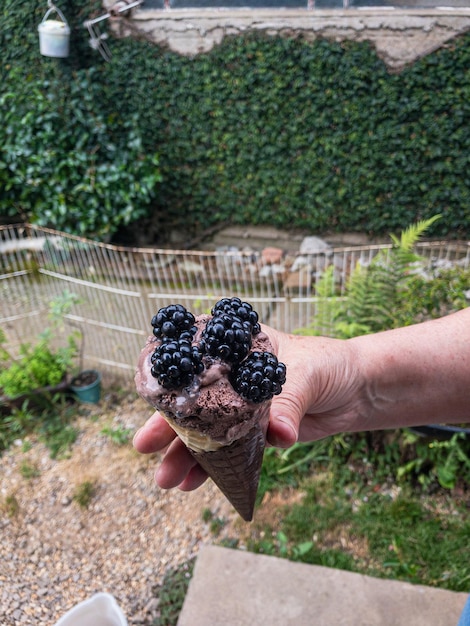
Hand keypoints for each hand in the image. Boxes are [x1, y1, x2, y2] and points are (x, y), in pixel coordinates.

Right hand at [133, 325, 365, 490]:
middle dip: (167, 424)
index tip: (148, 397)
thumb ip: (289, 402)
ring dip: (184, 454)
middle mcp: (232, 378)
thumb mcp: (308, 374)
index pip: (197, 361)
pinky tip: (194, 484)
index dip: (170, 379)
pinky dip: (212, 469)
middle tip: (143, 446)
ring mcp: (241, 408)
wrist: (359, 391)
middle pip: (193, 402)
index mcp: (238, 350)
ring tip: (166, 479)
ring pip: (206, 432)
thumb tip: (278, 435)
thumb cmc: (331, 365)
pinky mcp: (254, 433)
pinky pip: (228, 453)